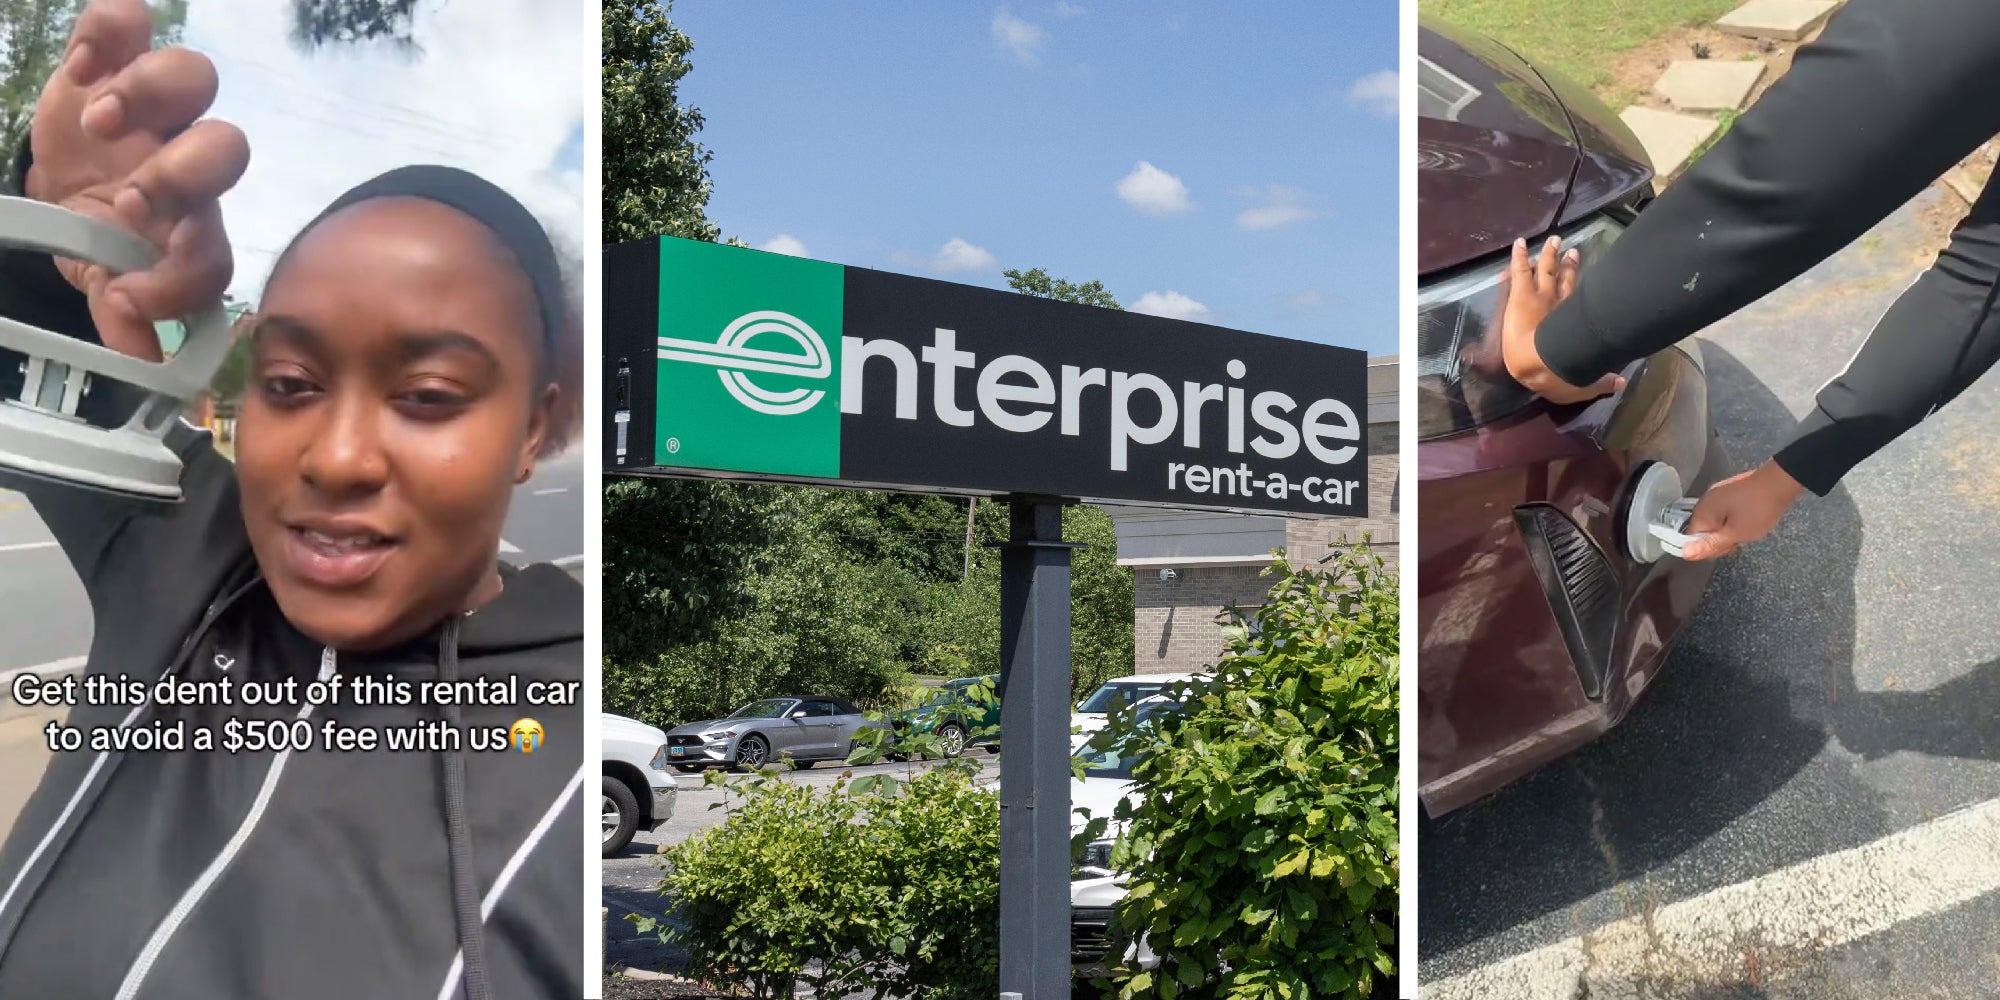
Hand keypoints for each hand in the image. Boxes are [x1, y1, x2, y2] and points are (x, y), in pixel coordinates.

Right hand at [25, 0, 248, 361]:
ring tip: (97, 122)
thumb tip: (143, 362)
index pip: (214, 250)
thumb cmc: (101, 228)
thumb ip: (122, 311)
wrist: (70, 176)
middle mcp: (185, 159)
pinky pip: (129, 22)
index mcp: (190, 223)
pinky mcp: (113, 59)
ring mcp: (155, 106)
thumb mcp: (104, 274)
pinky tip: (81, 64)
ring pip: (193, 77)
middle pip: (227, 150)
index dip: (184, 272)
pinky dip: (108, 30)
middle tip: (127, 200)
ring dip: (148, 97)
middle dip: (182, 175)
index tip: (128, 291)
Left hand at [1499, 236, 1625, 403]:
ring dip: (1548, 254)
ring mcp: (1541, 296)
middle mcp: (1561, 302)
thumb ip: (1602, 382)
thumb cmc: (1560, 376)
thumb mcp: (1585, 384)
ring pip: (1545, 269)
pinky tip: (1518, 243)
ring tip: (1552, 239)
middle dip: (1567, 263)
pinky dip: (1518, 256)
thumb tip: (1621, 383)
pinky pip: (1519, 271)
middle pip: (1565, 278)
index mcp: (1574, 322)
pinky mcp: (1522, 295)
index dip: (1579, 281)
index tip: (1581, 267)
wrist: (1539, 366)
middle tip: (1570, 249)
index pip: (1578, 297)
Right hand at [1676, 460, 1806, 560]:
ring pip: (1715, 522)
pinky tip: (1748, 518)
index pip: (1692, 538)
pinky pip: (1724, 512)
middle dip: (1720, 538)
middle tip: (1741, 536)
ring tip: (1747, 527)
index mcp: (1702, 511)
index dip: (1708, 547)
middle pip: (1703, 530)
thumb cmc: (1758, 509)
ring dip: (1728, 529)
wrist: (1781, 481)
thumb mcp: (1736, 533)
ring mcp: (1717, 495)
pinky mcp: (1729, 492)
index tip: (1729, 545)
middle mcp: (1705, 501)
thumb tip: (1684, 553)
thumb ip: (1710, 545)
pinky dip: (1733, 519)